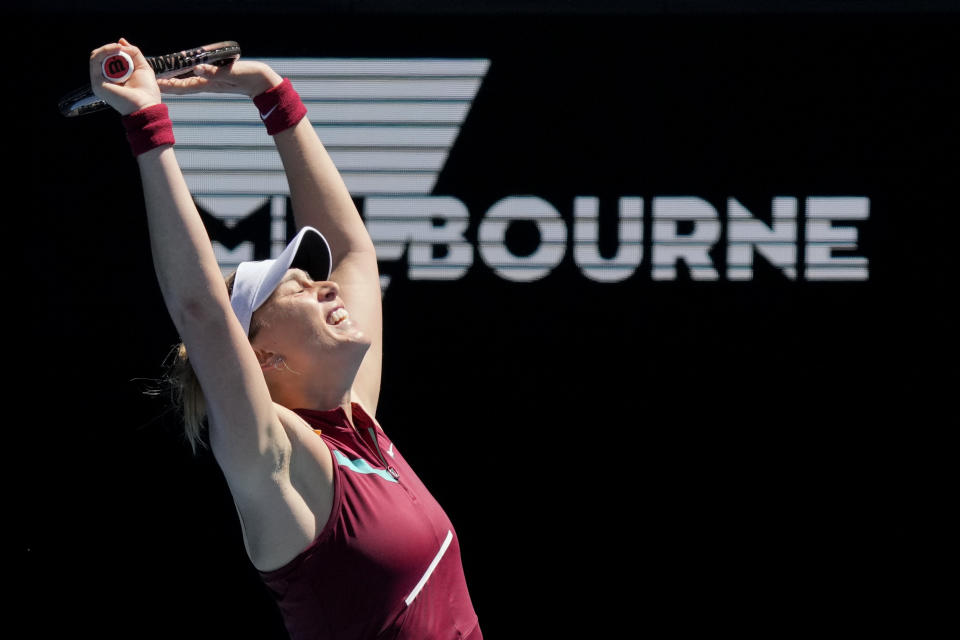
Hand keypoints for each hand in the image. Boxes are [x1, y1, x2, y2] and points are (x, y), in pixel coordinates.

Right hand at [89, 38, 160, 115]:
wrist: (147, 105)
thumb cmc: (147, 91)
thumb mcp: (142, 67)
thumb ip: (133, 53)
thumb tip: (121, 40)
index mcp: (114, 78)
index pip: (107, 59)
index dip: (114, 50)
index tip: (124, 46)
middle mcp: (105, 80)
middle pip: (101, 57)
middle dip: (111, 49)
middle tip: (121, 47)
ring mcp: (99, 82)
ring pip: (96, 57)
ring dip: (108, 49)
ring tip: (118, 47)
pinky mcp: (97, 83)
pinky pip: (95, 61)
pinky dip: (104, 52)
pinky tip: (115, 49)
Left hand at [157, 59, 283, 97]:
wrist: (263, 82)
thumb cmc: (248, 78)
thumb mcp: (231, 73)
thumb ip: (214, 72)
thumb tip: (196, 68)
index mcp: (208, 84)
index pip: (182, 86)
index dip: (167, 85)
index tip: (153, 82)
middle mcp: (207, 84)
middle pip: (181, 85)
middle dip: (167, 83)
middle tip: (151, 79)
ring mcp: (211, 82)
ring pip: (188, 82)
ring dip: (175, 79)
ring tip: (162, 75)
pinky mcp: (216, 78)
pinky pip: (197, 78)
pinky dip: (187, 75)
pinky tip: (183, 71)